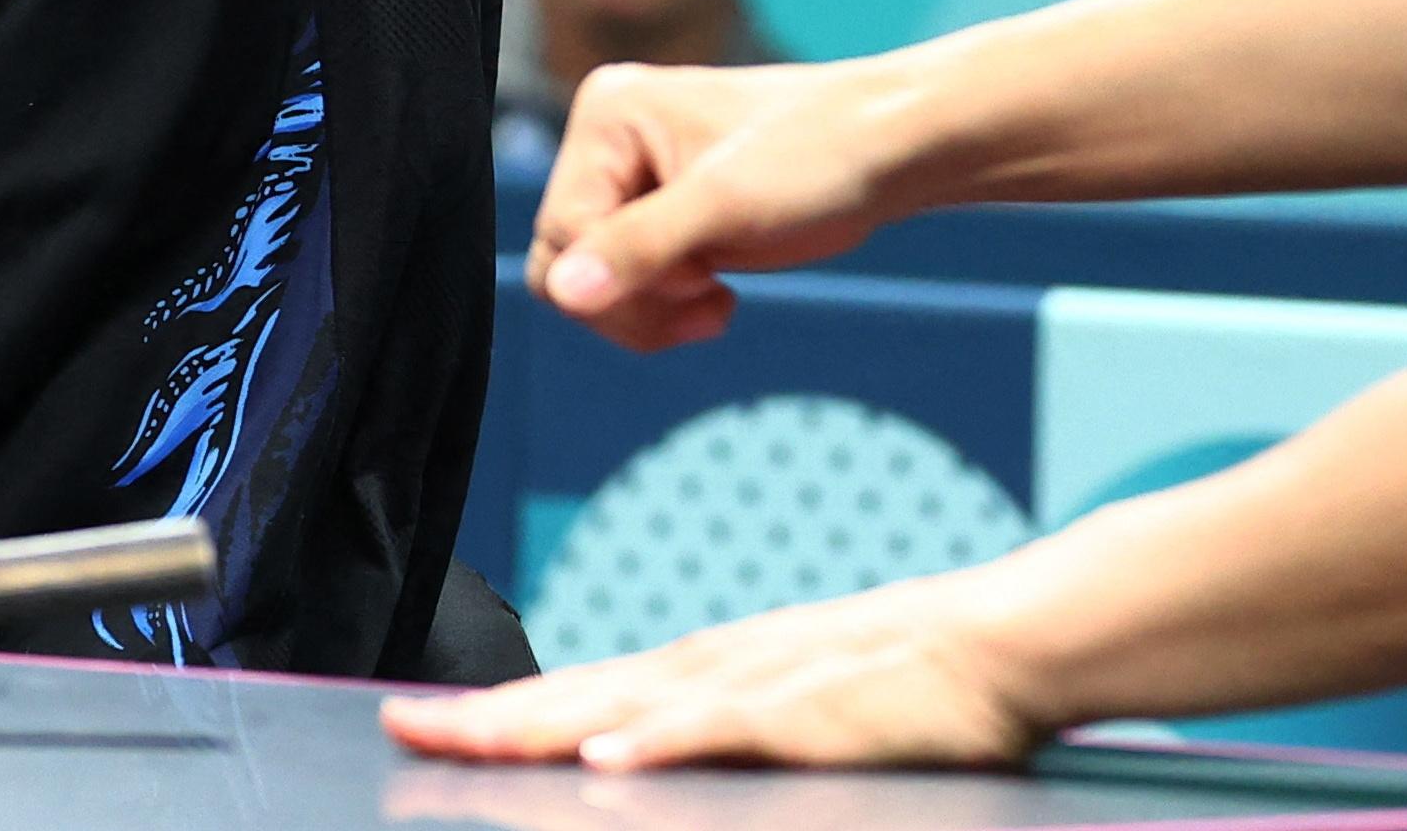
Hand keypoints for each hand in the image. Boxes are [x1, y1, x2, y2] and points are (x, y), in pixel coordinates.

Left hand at [379, 573, 1046, 771]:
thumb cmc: (912, 684)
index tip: (415, 717)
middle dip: (488, 715)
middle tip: (400, 725)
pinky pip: (725, 727)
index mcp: (709, 671)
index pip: (584, 690)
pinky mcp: (814, 710)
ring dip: (547, 722)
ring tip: (470, 738)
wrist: (1006, 640)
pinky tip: (611, 755)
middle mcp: (716, 667)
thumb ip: (724, 735)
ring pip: (632, 704)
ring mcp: (762, 684)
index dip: (499, 708)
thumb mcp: (799, 710)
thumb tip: (643, 766)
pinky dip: (664, 739)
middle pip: (582, 693)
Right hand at [527, 61, 899, 349]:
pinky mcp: (664, 216)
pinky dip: (667, 307)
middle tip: (708, 292)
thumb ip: (640, 248)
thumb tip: (563, 293)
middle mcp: (608, 143)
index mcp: (607, 116)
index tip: (701, 272)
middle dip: (636, 298)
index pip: (562, 235)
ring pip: (594, 286)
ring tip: (717, 298)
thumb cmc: (819, 158)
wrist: (892, 152)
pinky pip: (629, 285)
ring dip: (654, 310)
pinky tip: (719, 297)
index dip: (625, 277)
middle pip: (565, 266)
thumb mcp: (725, 206)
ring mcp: (634, 181)